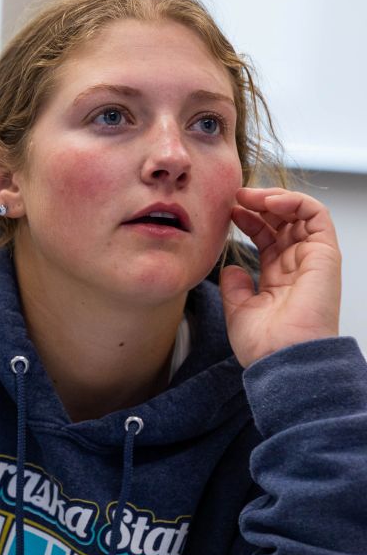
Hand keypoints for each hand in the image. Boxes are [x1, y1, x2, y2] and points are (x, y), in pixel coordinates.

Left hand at [219, 187, 340, 368]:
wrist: (283, 358)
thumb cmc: (264, 345)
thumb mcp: (238, 311)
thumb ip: (234, 287)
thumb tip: (229, 267)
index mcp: (278, 279)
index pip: (267, 237)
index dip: (249, 220)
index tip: (228, 211)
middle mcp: (297, 266)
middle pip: (282, 222)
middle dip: (259, 204)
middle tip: (235, 196)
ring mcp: (312, 259)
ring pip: (299, 214)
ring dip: (274, 198)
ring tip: (248, 196)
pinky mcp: (325, 254)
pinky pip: (316, 215)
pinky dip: (295, 202)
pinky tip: (270, 202)